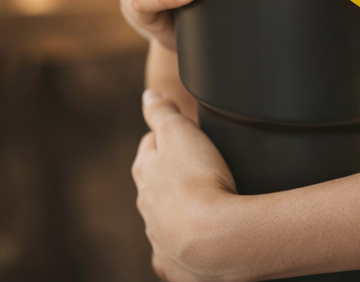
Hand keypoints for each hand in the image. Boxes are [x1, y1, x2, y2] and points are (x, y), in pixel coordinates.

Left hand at [134, 91, 241, 281]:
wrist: (214, 241)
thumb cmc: (198, 180)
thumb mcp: (179, 132)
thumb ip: (162, 112)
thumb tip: (148, 96)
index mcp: (146, 172)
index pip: (149, 145)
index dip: (165, 135)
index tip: (181, 131)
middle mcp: (147, 207)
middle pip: (154, 183)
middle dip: (170, 173)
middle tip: (194, 164)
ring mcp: (159, 239)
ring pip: (164, 218)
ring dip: (179, 209)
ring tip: (203, 201)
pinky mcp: (176, 265)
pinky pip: (178, 252)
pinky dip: (186, 244)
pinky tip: (202, 239)